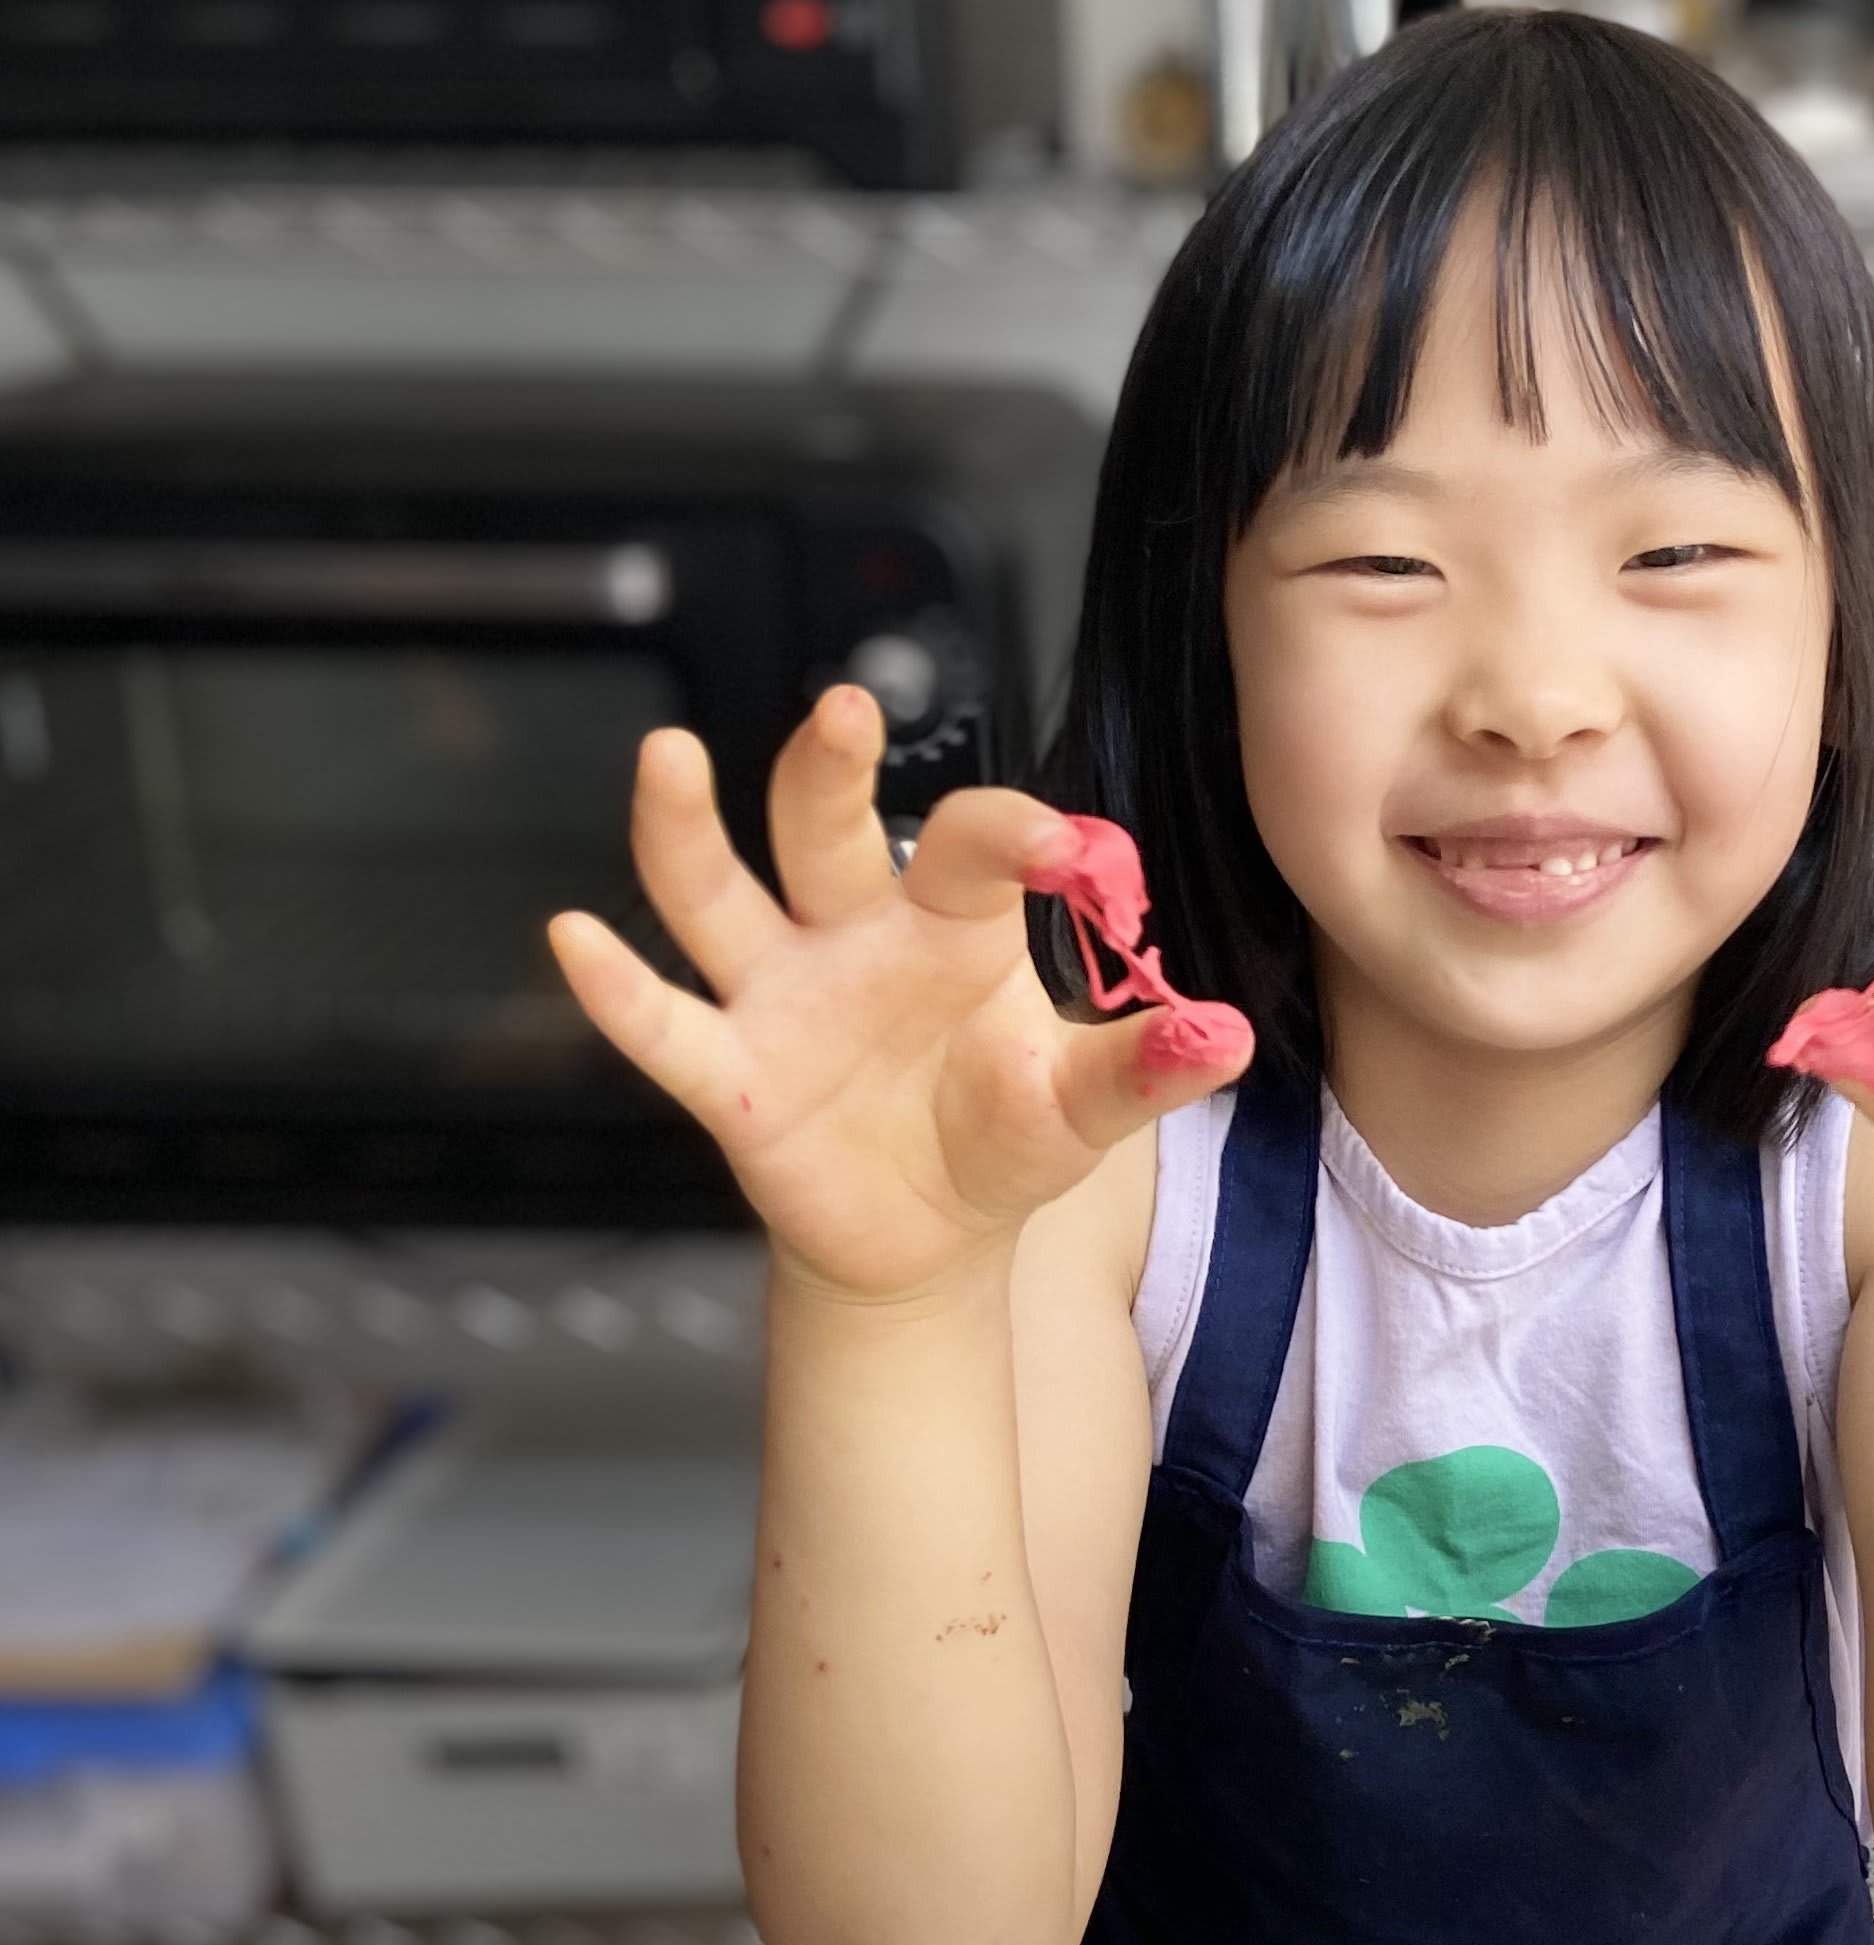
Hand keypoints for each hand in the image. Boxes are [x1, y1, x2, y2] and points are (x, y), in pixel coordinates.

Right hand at [548, 687, 1251, 1305]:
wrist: (929, 1236)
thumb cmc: (1002, 1139)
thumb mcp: (1081, 1108)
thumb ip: (1142, 1068)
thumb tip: (1228, 1036)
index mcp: (949, 925)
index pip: (969, 846)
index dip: (1013, 834)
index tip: (1067, 843)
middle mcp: (851, 936)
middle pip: (823, 828)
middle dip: (825, 768)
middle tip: (842, 708)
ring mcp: (779, 997)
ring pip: (719, 893)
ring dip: (687, 829)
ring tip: (668, 758)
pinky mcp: (728, 1074)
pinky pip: (665, 1024)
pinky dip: (618, 988)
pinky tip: (574, 937)